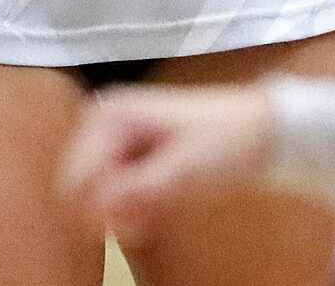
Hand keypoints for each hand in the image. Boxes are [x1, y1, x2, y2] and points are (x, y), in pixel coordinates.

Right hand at [60, 84, 274, 243]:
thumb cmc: (226, 142)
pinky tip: (158, 205)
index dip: (102, 210)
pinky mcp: (121, 159)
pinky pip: (106, 200)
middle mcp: (100, 124)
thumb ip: (139, 191)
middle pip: (76, 193)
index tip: (140, 218)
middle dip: (109, 213)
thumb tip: (97, 211)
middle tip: (150, 215)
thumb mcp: (184, 170)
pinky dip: (129, 211)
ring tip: (159, 208)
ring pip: (89, 201)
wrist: (259, 131)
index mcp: (109, 116)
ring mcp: (109, 142)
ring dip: (121, 215)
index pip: (75, 181)